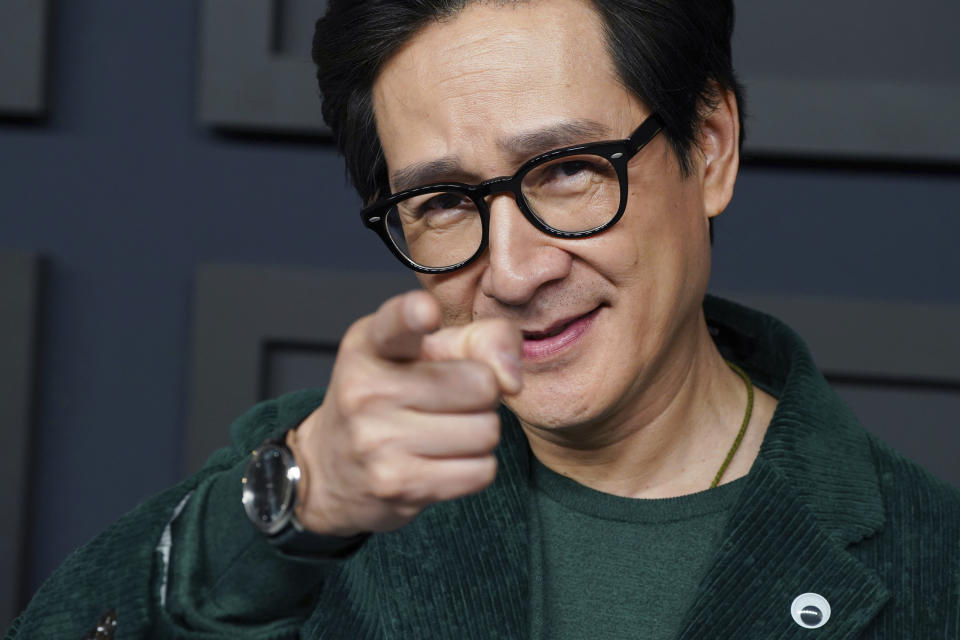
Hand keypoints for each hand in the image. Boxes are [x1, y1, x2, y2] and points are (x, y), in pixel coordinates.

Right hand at [287, 290, 521, 536]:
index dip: (413, 314)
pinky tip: (442, 461)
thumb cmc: (392, 397)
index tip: (425, 311)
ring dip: (479, 433)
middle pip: (480, 384)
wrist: (331, 469)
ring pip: (486, 431)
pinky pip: (480, 472)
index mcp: (372, 343)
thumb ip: (481, 341)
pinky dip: (474, 468)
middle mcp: (366, 388)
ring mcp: (376, 439)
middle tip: (448, 402)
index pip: (395, 323)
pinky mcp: (396, 484)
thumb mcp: (425, 351)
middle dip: (481, 395)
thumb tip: (512, 380)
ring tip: (443, 431)